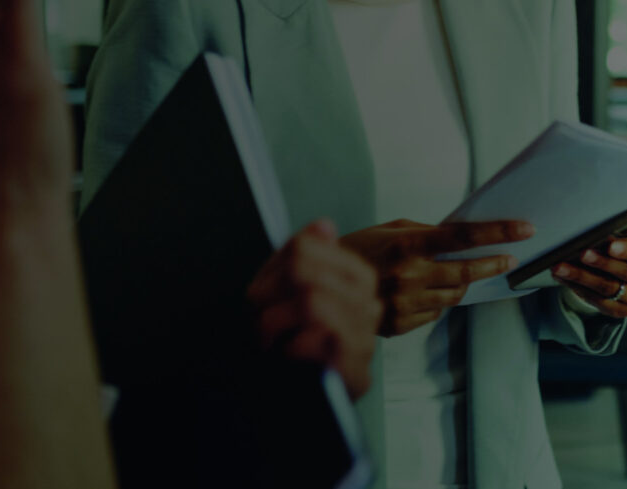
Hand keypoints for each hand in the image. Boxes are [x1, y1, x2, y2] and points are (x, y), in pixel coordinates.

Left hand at [250, 219, 378, 399]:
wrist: (301, 402)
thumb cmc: (291, 341)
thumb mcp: (286, 291)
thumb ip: (301, 255)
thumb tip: (324, 224)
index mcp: (356, 277)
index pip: (306, 247)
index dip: (274, 268)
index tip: (262, 294)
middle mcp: (368, 303)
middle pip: (305, 272)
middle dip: (269, 296)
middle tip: (258, 319)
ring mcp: (365, 337)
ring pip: (311, 300)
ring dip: (275, 323)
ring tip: (269, 340)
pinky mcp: (356, 371)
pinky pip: (315, 339)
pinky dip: (289, 349)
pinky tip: (287, 358)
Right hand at [340, 220, 531, 335]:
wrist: (323, 284)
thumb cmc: (361, 249)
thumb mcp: (391, 230)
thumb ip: (427, 233)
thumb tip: (462, 237)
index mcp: (407, 245)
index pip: (463, 237)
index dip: (497, 232)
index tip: (524, 229)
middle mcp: (408, 275)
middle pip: (466, 272)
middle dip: (493, 264)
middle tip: (509, 259)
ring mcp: (405, 303)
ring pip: (454, 296)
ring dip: (463, 283)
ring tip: (462, 273)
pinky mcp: (400, 324)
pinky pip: (434, 313)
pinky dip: (437, 302)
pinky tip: (424, 292)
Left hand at [553, 231, 626, 318]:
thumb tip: (604, 225)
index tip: (610, 245)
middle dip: (603, 263)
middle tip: (583, 253)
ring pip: (609, 288)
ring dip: (582, 276)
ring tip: (563, 266)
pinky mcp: (623, 310)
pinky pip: (599, 301)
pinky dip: (578, 288)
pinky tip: (564, 278)